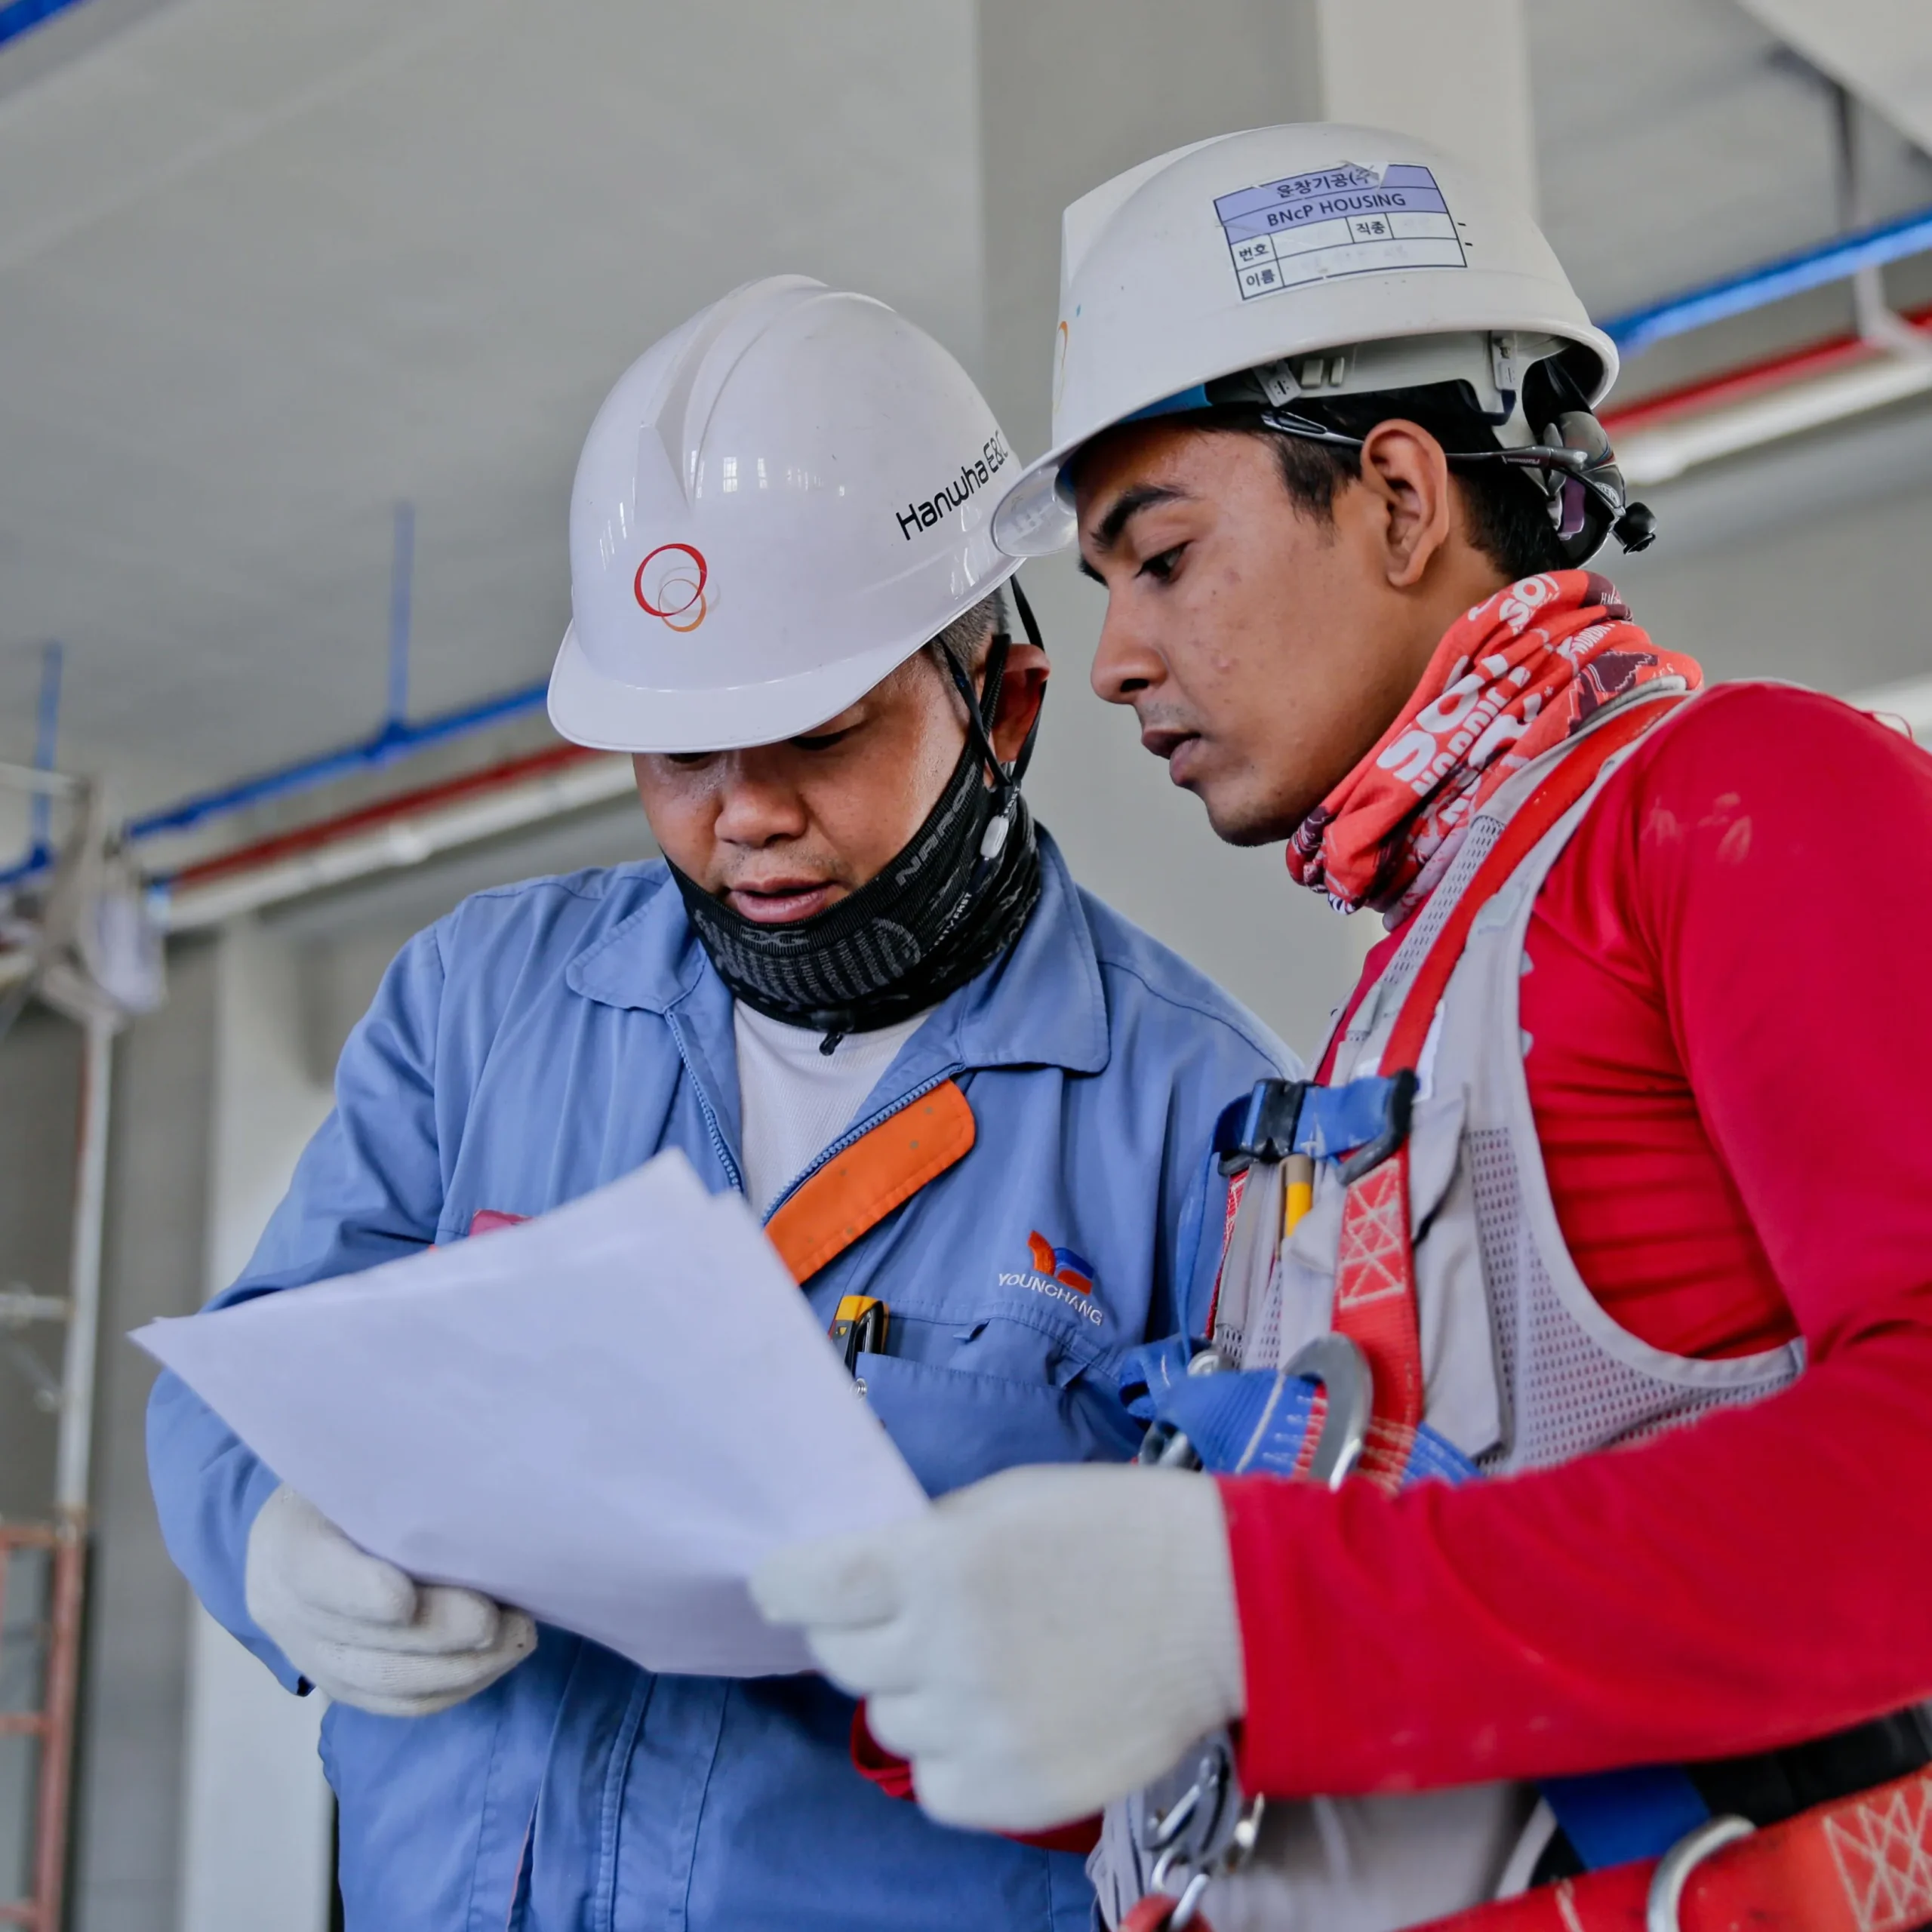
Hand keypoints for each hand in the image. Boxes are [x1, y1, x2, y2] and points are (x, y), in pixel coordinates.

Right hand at [245, 1485, 535, 1717]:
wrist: (316, 1521)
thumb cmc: (359, 1474)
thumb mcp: (366, 1459)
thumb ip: (400, 1474)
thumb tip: (474, 1469)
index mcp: (285, 1539)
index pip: (312, 1574)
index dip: (356, 1593)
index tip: (404, 1600)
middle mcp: (284, 1608)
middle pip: (359, 1642)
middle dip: (438, 1637)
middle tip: (501, 1622)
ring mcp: (311, 1655)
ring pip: (384, 1684)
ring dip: (460, 1669)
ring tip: (516, 1638)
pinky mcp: (342, 1684)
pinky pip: (397, 1704)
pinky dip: (453, 1688)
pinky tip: (497, 1660)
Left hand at [752, 1463, 1244, 1831]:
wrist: (1225, 1605)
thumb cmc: (1115, 1530)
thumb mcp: (1006, 1501)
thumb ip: (926, 1542)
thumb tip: (860, 1576)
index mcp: (938, 1564)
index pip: (809, 1587)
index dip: (784, 1584)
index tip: (782, 1584)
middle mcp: (947, 1650)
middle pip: (842, 1659)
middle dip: (857, 1634)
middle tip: (899, 1618)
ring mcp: (981, 1728)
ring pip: (888, 1723)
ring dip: (910, 1693)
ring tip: (970, 1666)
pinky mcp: (1017, 1791)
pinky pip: (934, 1786)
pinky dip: (948, 1756)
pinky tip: (992, 1718)